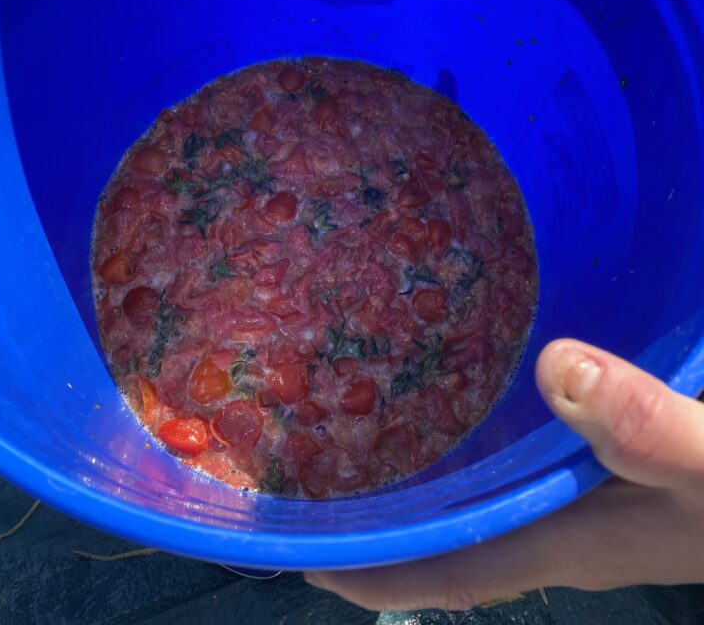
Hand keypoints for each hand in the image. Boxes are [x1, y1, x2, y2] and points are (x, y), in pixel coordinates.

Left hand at [305, 340, 703, 611]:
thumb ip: (649, 426)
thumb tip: (553, 368)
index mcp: (570, 540)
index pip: (446, 575)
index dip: (368, 575)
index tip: (293, 549)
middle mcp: (565, 522)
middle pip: (448, 531)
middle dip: (378, 508)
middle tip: (309, 453)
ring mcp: (589, 494)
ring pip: (482, 487)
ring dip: (424, 462)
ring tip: (360, 404)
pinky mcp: (613, 462)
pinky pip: (524, 448)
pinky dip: (484, 420)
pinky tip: (475, 367)